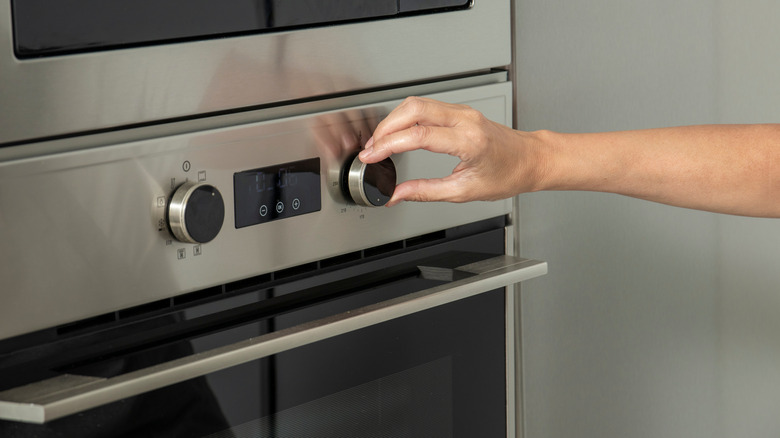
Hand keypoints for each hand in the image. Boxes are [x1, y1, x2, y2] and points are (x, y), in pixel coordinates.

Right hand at [358, 97, 543, 205]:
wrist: (529, 160)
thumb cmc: (507, 175)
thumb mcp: (464, 192)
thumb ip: (425, 192)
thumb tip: (396, 195)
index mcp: (468, 141)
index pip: (419, 135)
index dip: (389, 145)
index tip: (372, 156)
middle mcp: (465, 120)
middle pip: (413, 109)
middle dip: (386, 128)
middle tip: (371, 149)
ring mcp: (462, 111)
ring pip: (417, 103)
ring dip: (393, 121)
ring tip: (380, 143)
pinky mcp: (459, 111)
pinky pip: (426, 106)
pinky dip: (405, 118)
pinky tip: (397, 132)